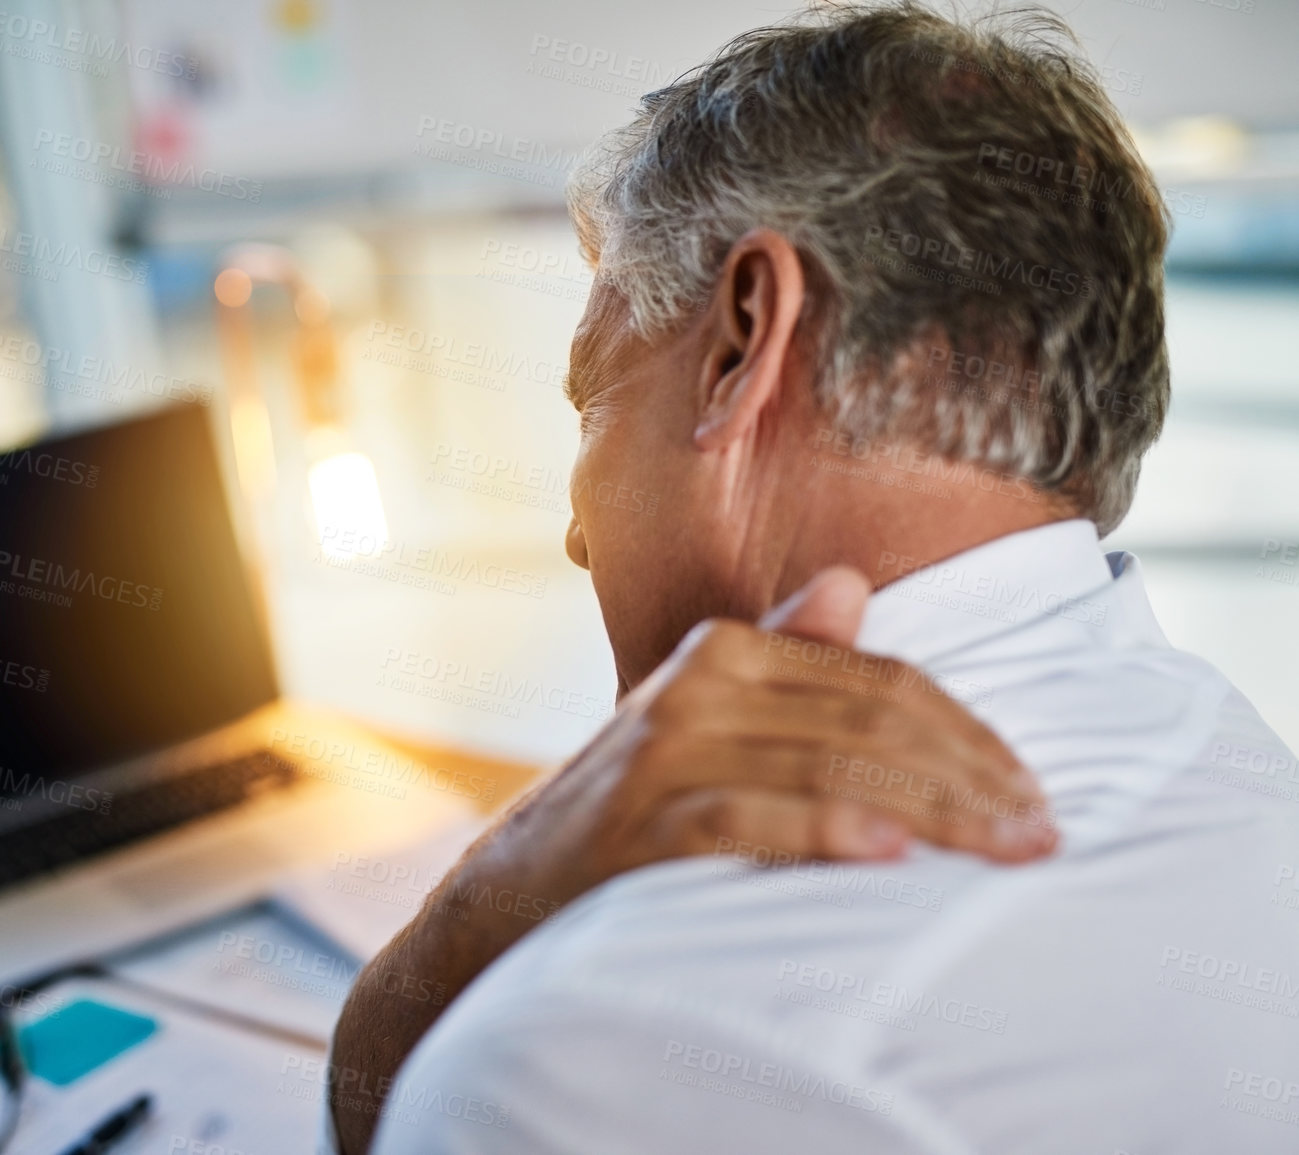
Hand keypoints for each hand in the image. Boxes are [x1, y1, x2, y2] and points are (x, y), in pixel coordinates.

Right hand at [331, 566, 1054, 1154]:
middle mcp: (699, 684)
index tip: (1030, 792)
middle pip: (869, 720)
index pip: (881, 680)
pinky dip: (823, 832)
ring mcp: (665, 752)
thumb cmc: (636, 807)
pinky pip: (748, 818)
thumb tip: (853, 584)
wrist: (513, 887)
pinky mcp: (639, 823)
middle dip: (969, 777)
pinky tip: (887, 854)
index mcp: (727, 650)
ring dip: (928, 809)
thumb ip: (784, 656)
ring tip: (997, 848)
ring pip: (827, 766)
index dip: (968, 733)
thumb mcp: (707, 720)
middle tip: (1038, 834)